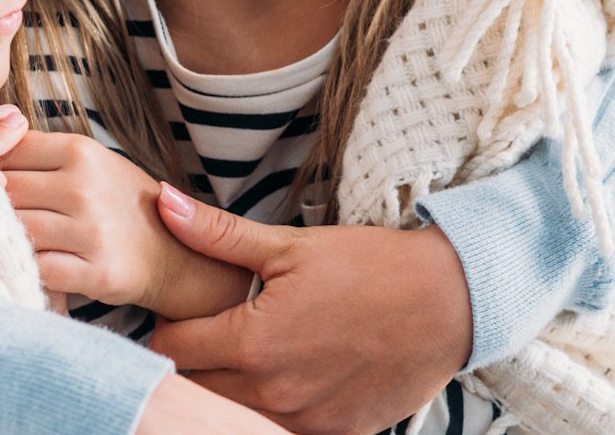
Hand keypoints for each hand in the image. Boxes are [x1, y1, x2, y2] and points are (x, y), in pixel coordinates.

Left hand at [0, 129, 251, 316]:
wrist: (169, 253)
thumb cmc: (118, 204)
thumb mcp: (88, 163)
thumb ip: (39, 153)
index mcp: (80, 151)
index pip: (8, 151)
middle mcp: (84, 186)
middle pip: (5, 191)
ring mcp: (91, 230)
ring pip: (16, 230)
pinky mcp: (96, 271)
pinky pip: (38, 270)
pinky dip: (21, 271)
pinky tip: (14, 269)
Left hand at [146, 192, 473, 434]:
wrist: (452, 302)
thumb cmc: (373, 267)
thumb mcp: (292, 246)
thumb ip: (219, 235)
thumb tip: (162, 203)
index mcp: (253, 342)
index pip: (172, 347)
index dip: (172, 324)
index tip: (187, 311)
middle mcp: (272, 392)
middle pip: (196, 385)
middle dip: (199, 356)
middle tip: (221, 328)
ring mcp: (304, 420)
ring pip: (233, 411)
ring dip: (234, 385)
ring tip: (262, 350)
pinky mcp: (335, 434)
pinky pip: (281, 428)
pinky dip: (277, 406)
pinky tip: (298, 375)